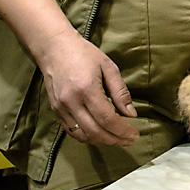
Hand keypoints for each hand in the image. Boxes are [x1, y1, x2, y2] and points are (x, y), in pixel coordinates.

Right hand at [38, 30, 137, 146]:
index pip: (107, 119)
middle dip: (114, 139)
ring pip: (82, 135)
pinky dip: (87, 136)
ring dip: (101, 141)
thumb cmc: (85, 54)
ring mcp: (61, 108)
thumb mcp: (109, 67)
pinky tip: (99, 134)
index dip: (122, 130)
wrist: (55, 49)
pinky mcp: (55, 110)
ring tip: (117, 139)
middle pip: (95, 131)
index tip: (135, 134)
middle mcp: (71, 102)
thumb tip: (131, 113)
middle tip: (129, 140)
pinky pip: (71, 131)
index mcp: (87, 90)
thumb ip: (120, 91)